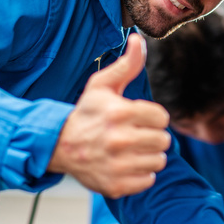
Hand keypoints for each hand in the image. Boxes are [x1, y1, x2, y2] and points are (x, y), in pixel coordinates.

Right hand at [48, 34, 170, 197]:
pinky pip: (148, 180)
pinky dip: (141, 174)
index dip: (152, 117)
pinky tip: (126, 165)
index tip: (138, 118)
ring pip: (158, 161)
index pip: (162, 118)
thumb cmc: (87, 113)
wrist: (60, 146)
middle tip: (135, 134)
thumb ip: (127, 64)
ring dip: (148, 155)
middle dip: (152, 136)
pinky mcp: (115, 185)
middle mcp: (119, 140)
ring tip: (131, 150)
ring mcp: (117, 165)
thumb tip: (139, 39)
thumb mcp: (102, 85)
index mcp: (120, 113)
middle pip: (163, 140)